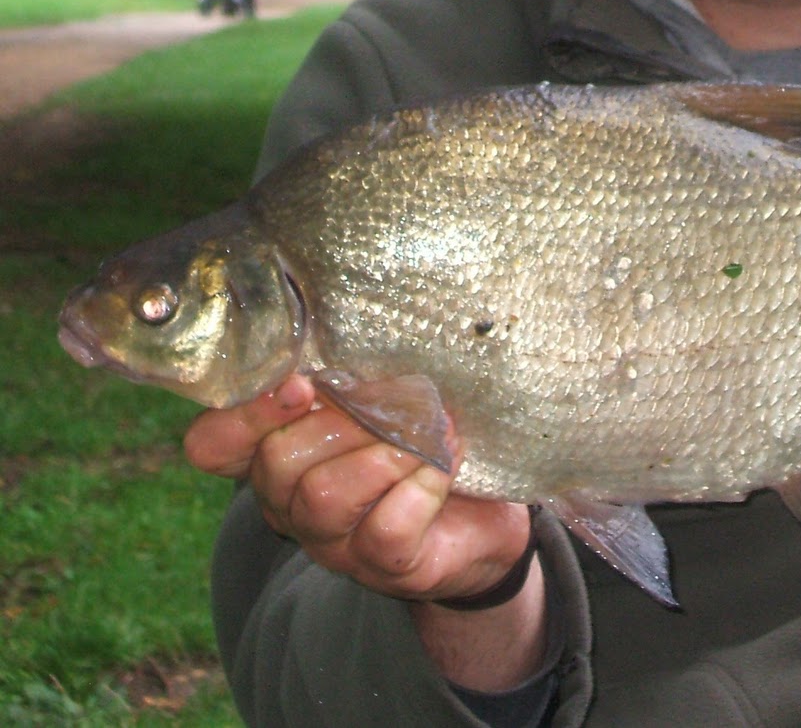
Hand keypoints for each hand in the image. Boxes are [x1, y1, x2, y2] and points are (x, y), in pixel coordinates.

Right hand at [184, 374, 547, 689]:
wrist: (487, 513)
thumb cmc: (424, 442)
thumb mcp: (383, 397)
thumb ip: (351, 375)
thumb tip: (352, 333)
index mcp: (279, 455)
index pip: (214, 444)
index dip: (243, 414)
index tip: (300, 385)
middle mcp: (291, 504)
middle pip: (277, 463)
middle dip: (344, 423)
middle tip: (397, 408)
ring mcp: (334, 543)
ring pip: (324, 496)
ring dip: (386, 454)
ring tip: (429, 440)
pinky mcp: (384, 566)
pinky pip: (385, 528)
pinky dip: (420, 489)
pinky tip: (442, 471)